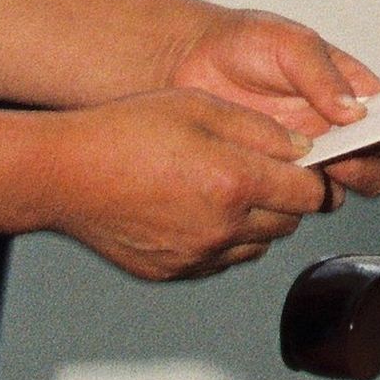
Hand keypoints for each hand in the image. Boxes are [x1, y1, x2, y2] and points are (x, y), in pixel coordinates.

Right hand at [43, 89, 346, 279]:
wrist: (64, 175)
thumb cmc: (125, 132)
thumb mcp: (200, 107)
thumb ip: (260, 130)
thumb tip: (302, 149)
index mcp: (233, 182)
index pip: (310, 192)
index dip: (315, 175)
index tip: (307, 163)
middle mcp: (222, 228)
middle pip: (289, 221)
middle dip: (286, 196)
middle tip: (261, 170)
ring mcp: (199, 256)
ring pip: (258, 244)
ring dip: (257, 220)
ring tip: (224, 187)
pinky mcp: (177, 272)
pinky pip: (222, 259)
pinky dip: (223, 239)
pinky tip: (196, 209)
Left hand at [167, 7, 379, 200]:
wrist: (186, 63)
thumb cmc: (244, 43)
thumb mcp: (289, 44)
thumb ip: (323, 75)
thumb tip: (358, 111)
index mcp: (351, 93)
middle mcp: (335, 130)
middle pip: (375, 167)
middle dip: (365, 168)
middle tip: (338, 158)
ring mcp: (305, 157)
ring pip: (337, 191)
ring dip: (328, 186)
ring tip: (302, 167)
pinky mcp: (273, 176)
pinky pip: (296, 201)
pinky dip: (292, 197)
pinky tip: (273, 178)